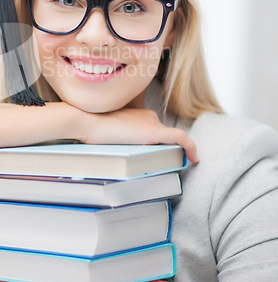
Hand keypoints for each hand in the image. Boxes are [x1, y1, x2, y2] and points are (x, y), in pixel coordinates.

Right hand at [76, 107, 197, 162]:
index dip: (155, 145)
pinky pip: (180, 138)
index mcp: (137, 114)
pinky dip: (190, 147)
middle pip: (161, 137)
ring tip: (169, 166)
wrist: (86, 121)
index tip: (154, 157)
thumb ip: (118, 139)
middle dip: (162, 151)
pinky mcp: (154, 132)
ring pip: (168, 141)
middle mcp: (147, 116)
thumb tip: (121, 159)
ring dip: (170, 153)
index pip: (151, 131)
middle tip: (158, 167)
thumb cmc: (90, 129)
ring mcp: (151, 123)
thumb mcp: (106, 133)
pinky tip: (194, 158)